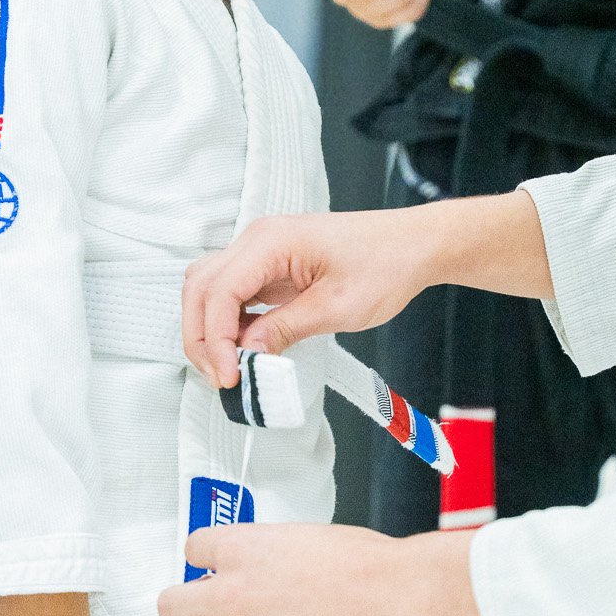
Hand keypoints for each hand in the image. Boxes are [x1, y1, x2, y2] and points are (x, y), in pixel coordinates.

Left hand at [157, 523, 499, 615]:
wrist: (402, 597)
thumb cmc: (368, 562)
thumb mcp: (305, 537)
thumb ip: (269, 554)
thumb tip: (259, 573)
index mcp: (245, 548)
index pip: (192, 548)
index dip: (204, 560)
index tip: (215, 568)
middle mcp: (234, 593)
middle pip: (172, 605)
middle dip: (187, 608)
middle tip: (206, 611)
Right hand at [183, 193, 552, 388]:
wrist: (414, 246)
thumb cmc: (386, 263)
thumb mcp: (337, 307)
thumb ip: (285, 329)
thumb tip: (247, 353)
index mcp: (271, 240)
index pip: (218, 291)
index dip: (214, 339)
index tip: (228, 375)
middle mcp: (259, 239)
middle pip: (200, 287)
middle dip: (201, 336)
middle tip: (220, 377)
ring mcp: (263, 250)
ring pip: (210, 288)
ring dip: (210, 328)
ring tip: (229, 367)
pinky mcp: (272, 265)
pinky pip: (234, 292)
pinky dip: (229, 322)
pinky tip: (244, 349)